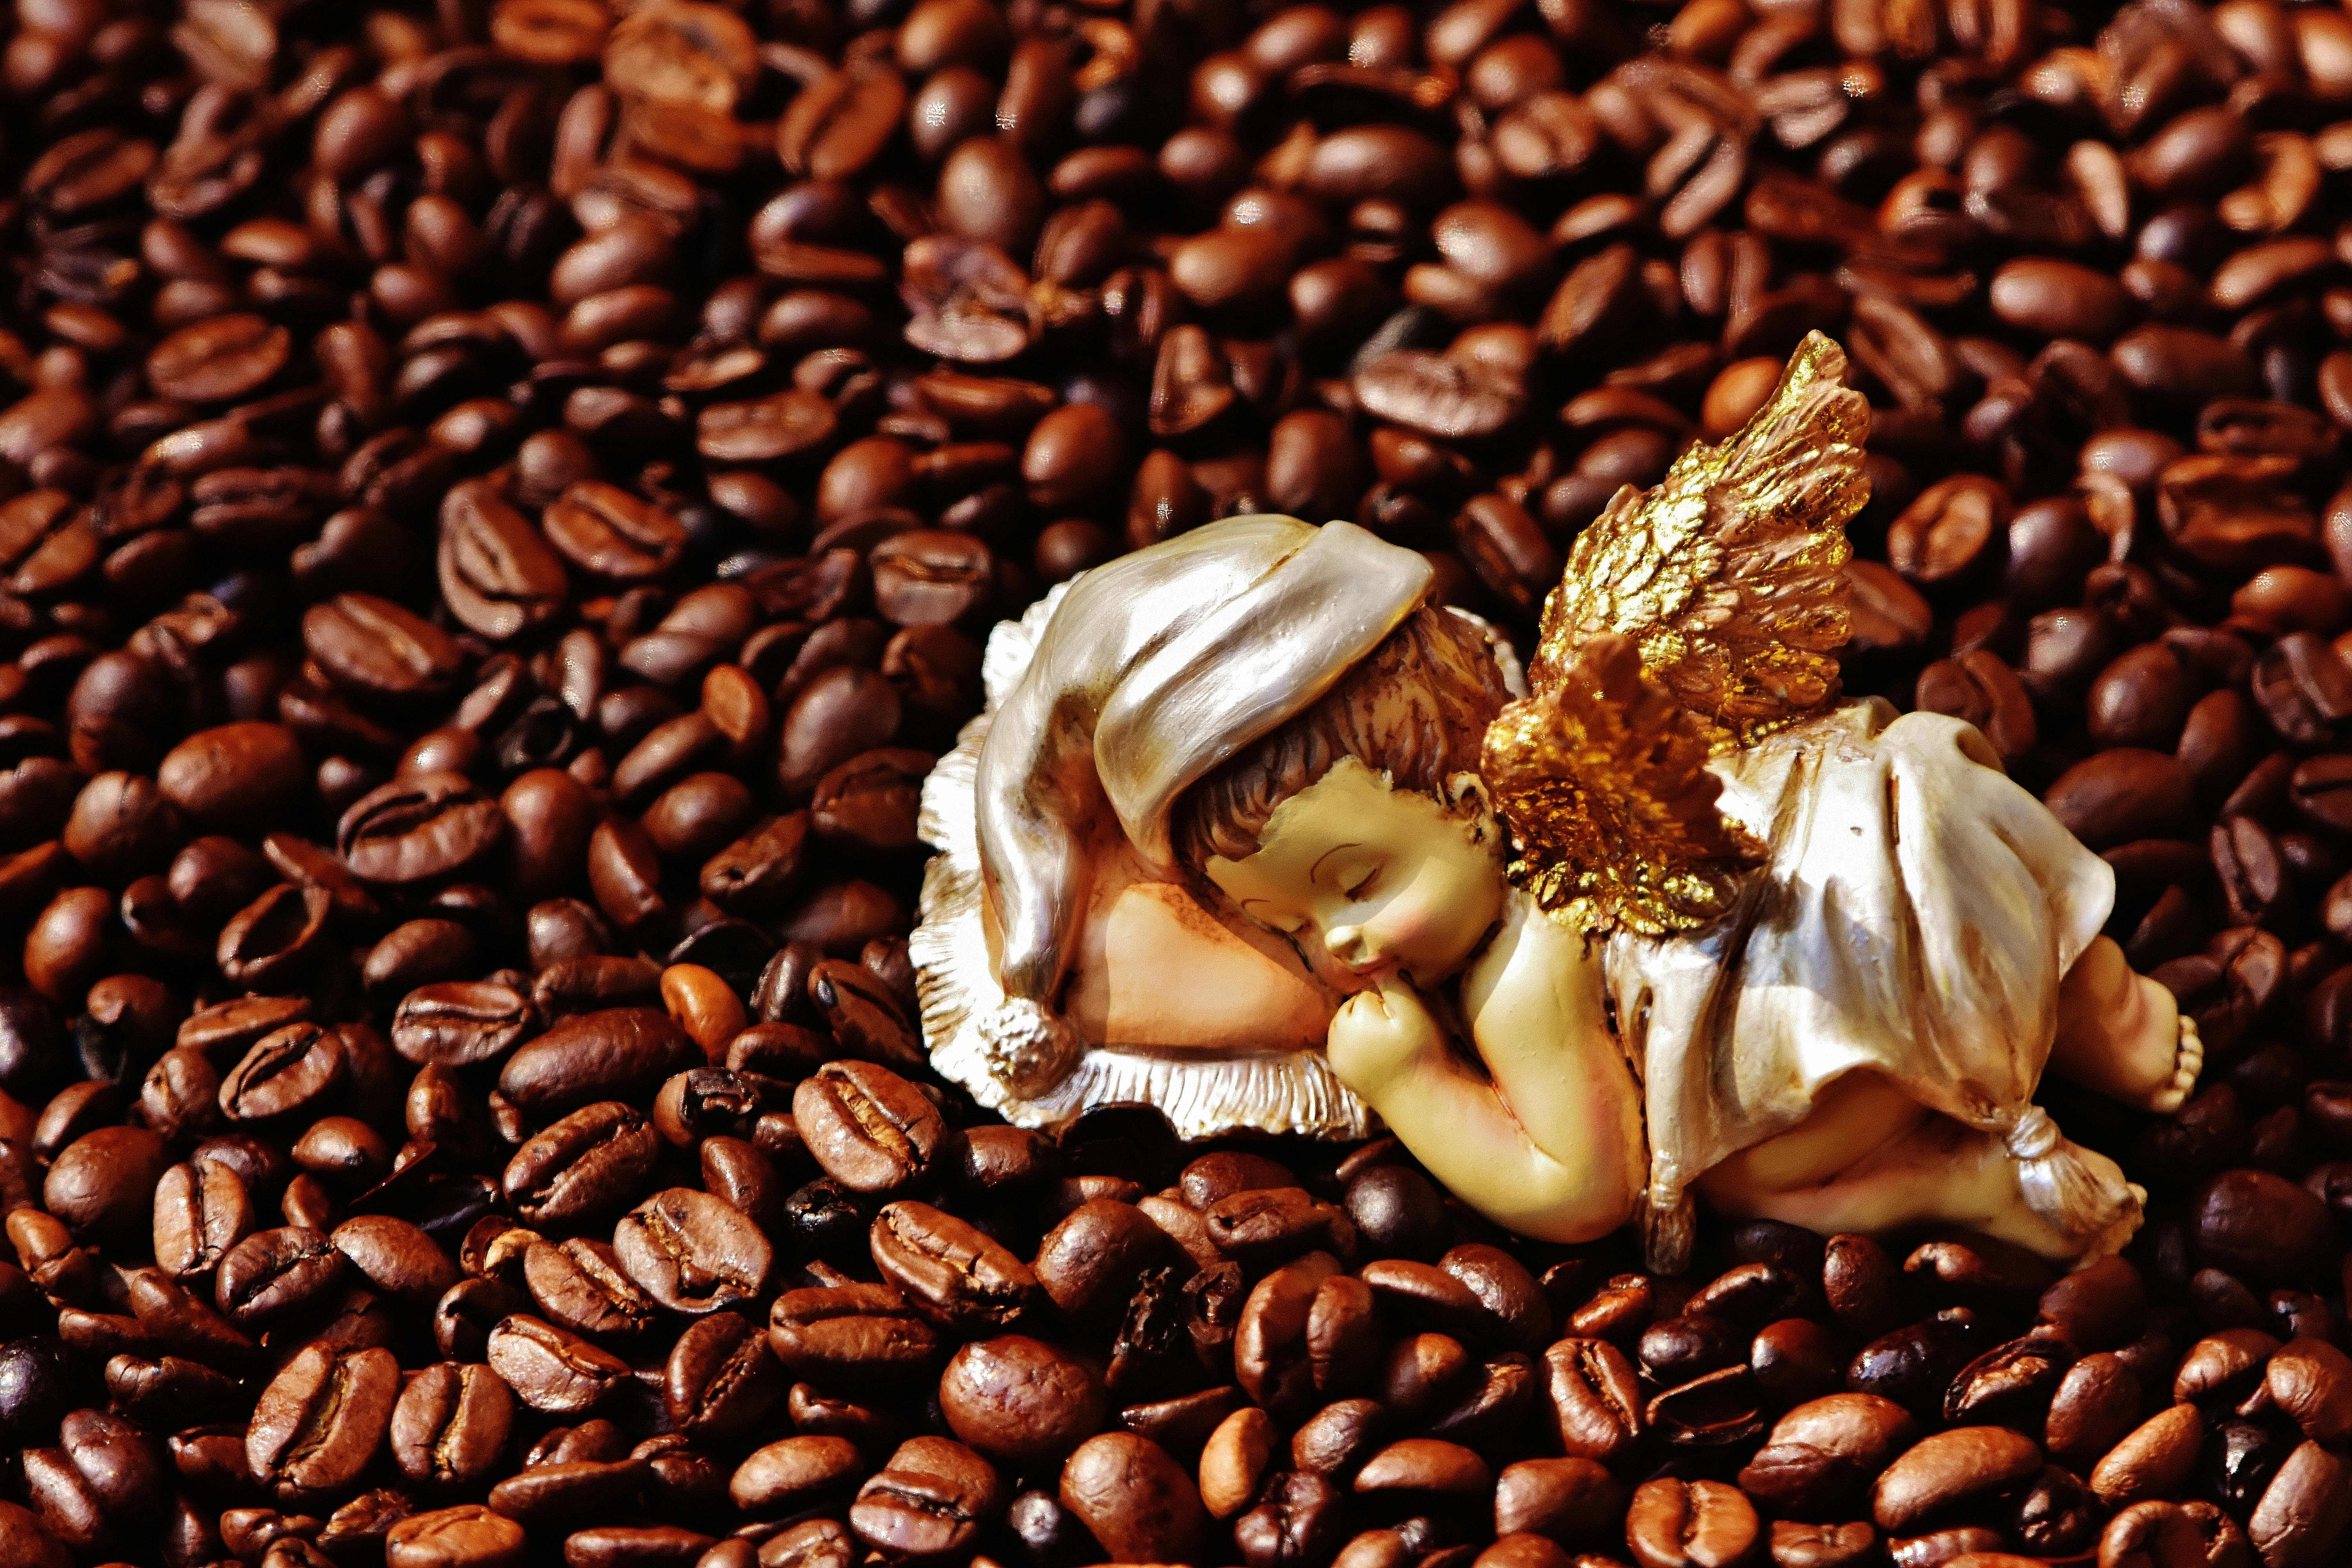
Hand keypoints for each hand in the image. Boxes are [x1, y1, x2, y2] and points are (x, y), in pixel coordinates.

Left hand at [1326, 976, 1445, 1095]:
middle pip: (1353, 1007)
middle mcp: (1336, 1035)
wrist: (1418, 1098)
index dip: (1390, 1001)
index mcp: (1353, 1017)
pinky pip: (1344, 1043)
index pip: (1368, 992)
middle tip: (1396, 1032)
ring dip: (1363, 1026)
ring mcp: (1334, 1053)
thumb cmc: (1420, 1053)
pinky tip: (1377, 1052)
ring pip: (1347, 1023)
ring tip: (1388, 1042)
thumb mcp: (1413, 1012)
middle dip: (1372, 1012)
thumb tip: (1376, 962)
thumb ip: (1393, 983)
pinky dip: (1357, 1043)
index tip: (1404, 1020)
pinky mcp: (1338, 1068)